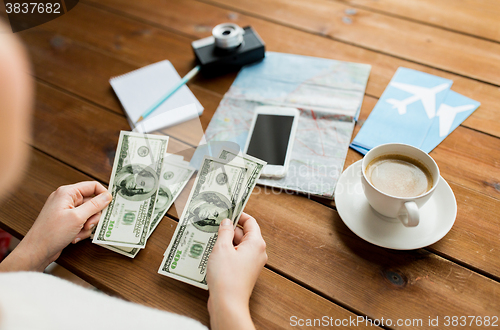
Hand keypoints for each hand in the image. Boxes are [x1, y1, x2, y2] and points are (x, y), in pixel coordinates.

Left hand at [0, 181, 111, 271]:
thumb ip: (95, 205)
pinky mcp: (67, 221)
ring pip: (89, 214)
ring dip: (88, 226)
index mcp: (67, 192)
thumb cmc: (51, 233)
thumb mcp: (77, 217)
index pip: (93, 186)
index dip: (103, 195)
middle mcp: (67, 199)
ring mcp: (66, 211)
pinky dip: (82, 231)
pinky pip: (82, 223)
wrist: (37, 251)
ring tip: (79, 232)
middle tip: (88, 225)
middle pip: (92, 202)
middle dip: (93, 216)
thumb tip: (108, 196)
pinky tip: (74, 237)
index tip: (109, 206)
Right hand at [206, 212, 266, 329]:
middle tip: (214, 225)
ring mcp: (251, 263)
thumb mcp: (222, 248)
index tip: (228, 210)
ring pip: (238, 246)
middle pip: (244, 234)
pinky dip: (226, 253)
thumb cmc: (227, 277)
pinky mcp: (244, 272)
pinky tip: (212, 253)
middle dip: (229, 229)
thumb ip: (225, 231)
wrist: (228, 304)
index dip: (239, 215)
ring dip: (225, 242)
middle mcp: (257, 253)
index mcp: (256, 243)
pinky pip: (236, 257)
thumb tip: (227, 222)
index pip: (250, 222)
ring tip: (210, 239)